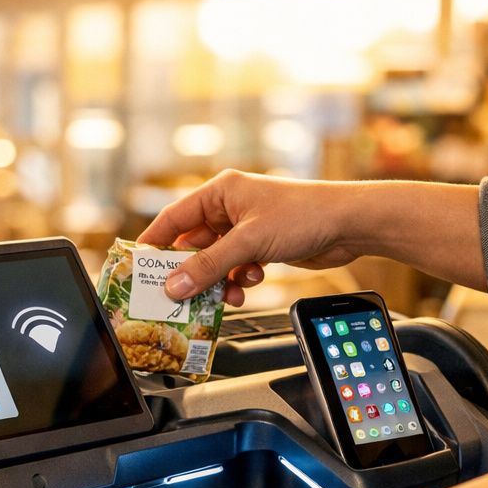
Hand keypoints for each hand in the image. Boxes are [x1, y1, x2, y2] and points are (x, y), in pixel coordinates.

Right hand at [137, 170, 361, 305]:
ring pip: (216, 261)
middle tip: (176, 296)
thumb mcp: (248, 242)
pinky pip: (237, 268)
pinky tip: (249, 285)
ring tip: (223, 295)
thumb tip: (174, 286)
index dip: (154, 243)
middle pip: (194, 244)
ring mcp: (246, 228)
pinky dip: (239, 280)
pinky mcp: (262, 246)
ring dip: (218, 280)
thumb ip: (209, 266)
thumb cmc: (303, 214)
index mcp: (220, 192)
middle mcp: (230, 207)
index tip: (138, 268)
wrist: (348, 224)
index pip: (174, 218)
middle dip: (190, 271)